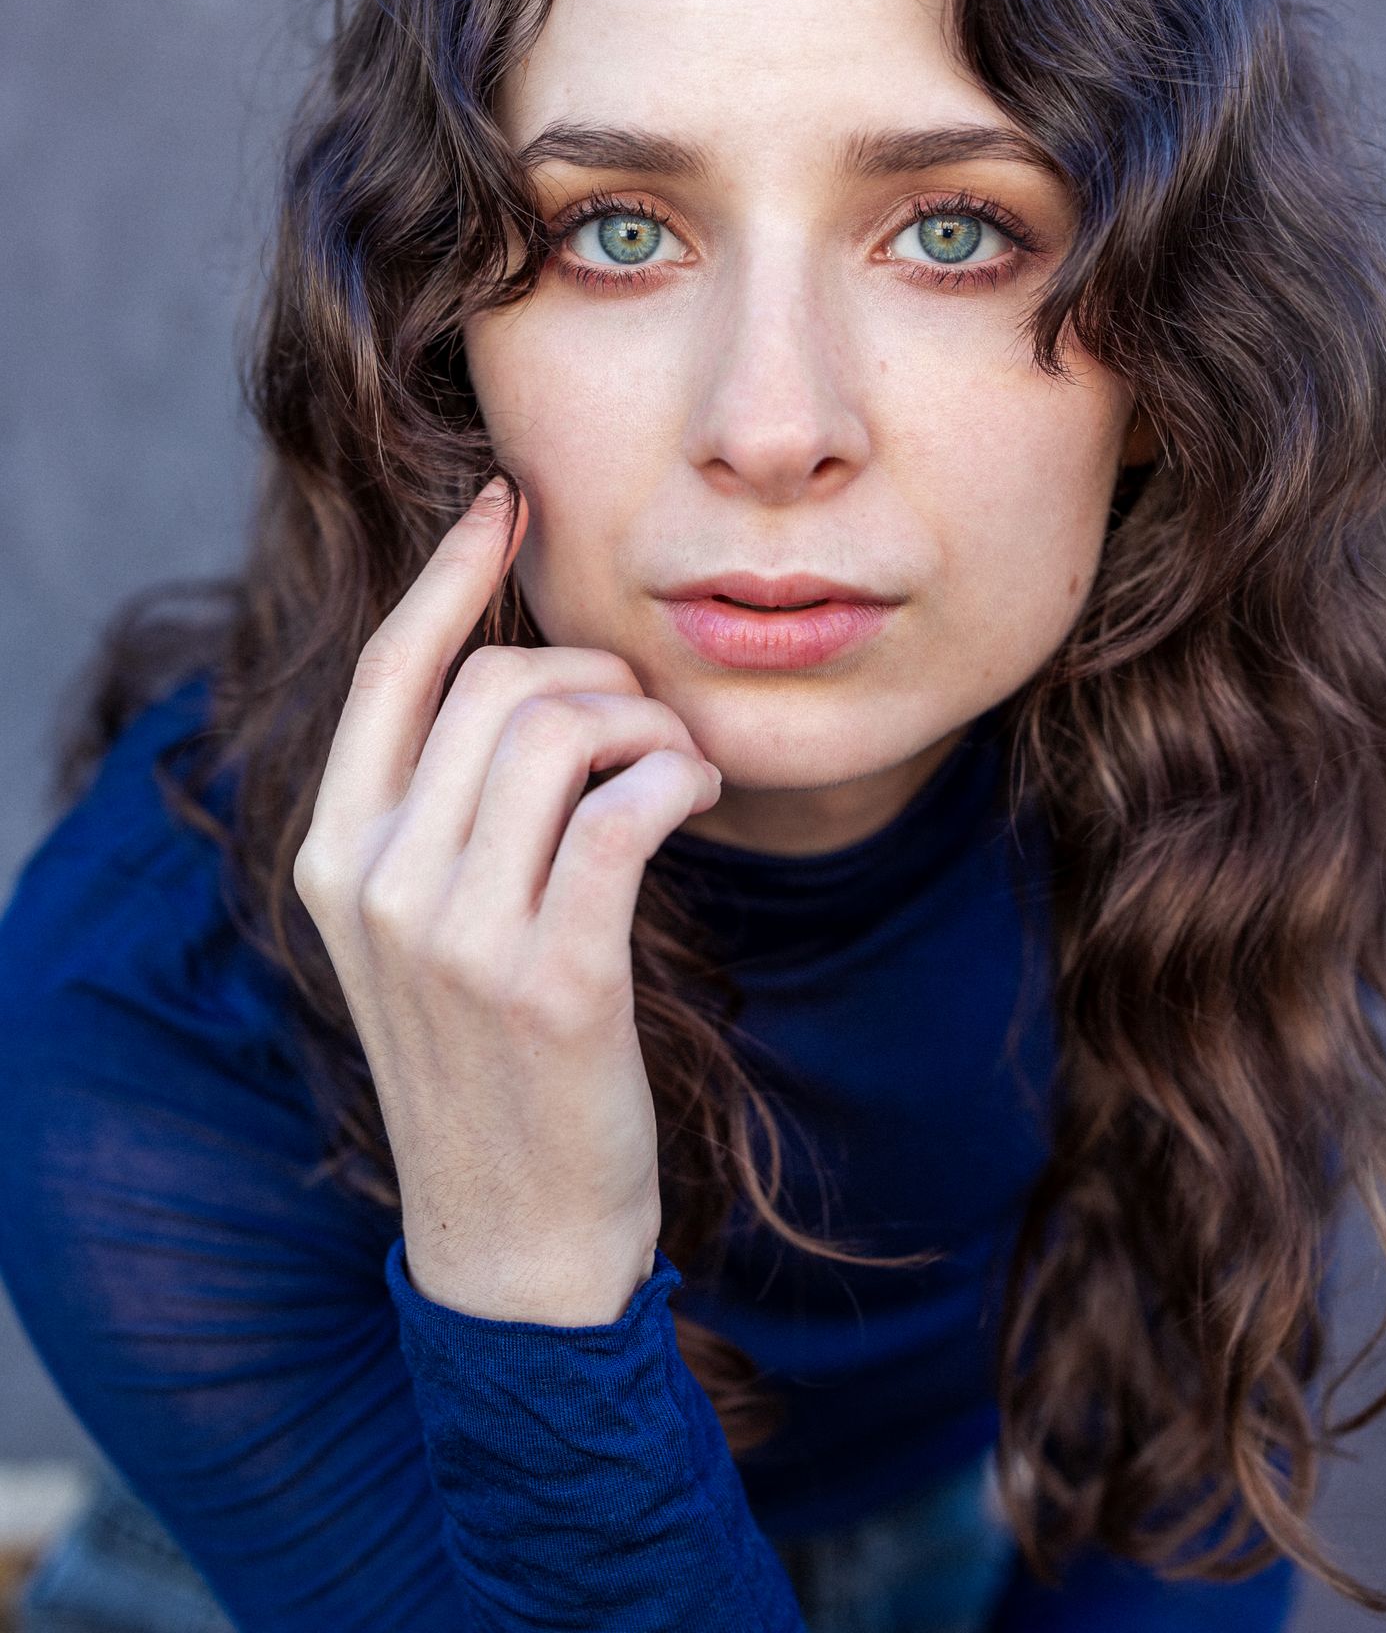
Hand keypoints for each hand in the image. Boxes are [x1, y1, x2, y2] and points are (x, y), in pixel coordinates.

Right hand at [292, 479, 723, 1324]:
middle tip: (646, 724)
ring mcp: (458, 934)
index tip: (508, 503)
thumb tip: (515, 679)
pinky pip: (628, 808)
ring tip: (674, 772)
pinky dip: (677, 778)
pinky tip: (690, 801)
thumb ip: (439, 815)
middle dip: (595, 676)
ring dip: (649, 726)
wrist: (512, 1242)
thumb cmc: (487, 1064)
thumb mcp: (421, 933)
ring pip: (565, 731)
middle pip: (497, 686)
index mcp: (335, 855)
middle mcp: (379, 882)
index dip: (451, 573)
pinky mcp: (554, 978)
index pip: (388, 672)